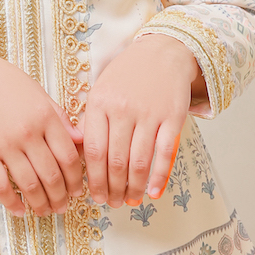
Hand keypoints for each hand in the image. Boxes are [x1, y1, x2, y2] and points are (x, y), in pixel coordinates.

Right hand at [0, 43, 83, 216]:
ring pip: (29, 185)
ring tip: (46, 211)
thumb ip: (60, 118)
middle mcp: (28, 134)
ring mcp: (4, 145)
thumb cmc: (4, 82)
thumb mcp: (38, 93)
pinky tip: (19, 210)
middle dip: (61, 197)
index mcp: (45, 117)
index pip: (69, 157)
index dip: (76, 178)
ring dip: (40, 204)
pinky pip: (0, 185)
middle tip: (63, 206)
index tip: (78, 190)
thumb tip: (81, 140)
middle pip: (52, 176)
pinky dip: (11, 202)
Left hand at [80, 36, 202, 208]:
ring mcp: (149, 113)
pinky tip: (153, 192)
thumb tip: (81, 160)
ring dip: (133, 187)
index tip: (94, 195)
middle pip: (115, 161)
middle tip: (111, 203)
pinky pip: (164, 153)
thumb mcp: (101, 91)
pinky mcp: (173, 117)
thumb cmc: (127, 75)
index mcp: (99, 104)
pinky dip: (159, 176)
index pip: (92, 151)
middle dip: (112, 188)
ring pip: (139, 161)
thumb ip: (92, 122)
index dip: (93, 178)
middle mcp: (123, 109)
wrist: (162, 52)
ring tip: (129, 201)